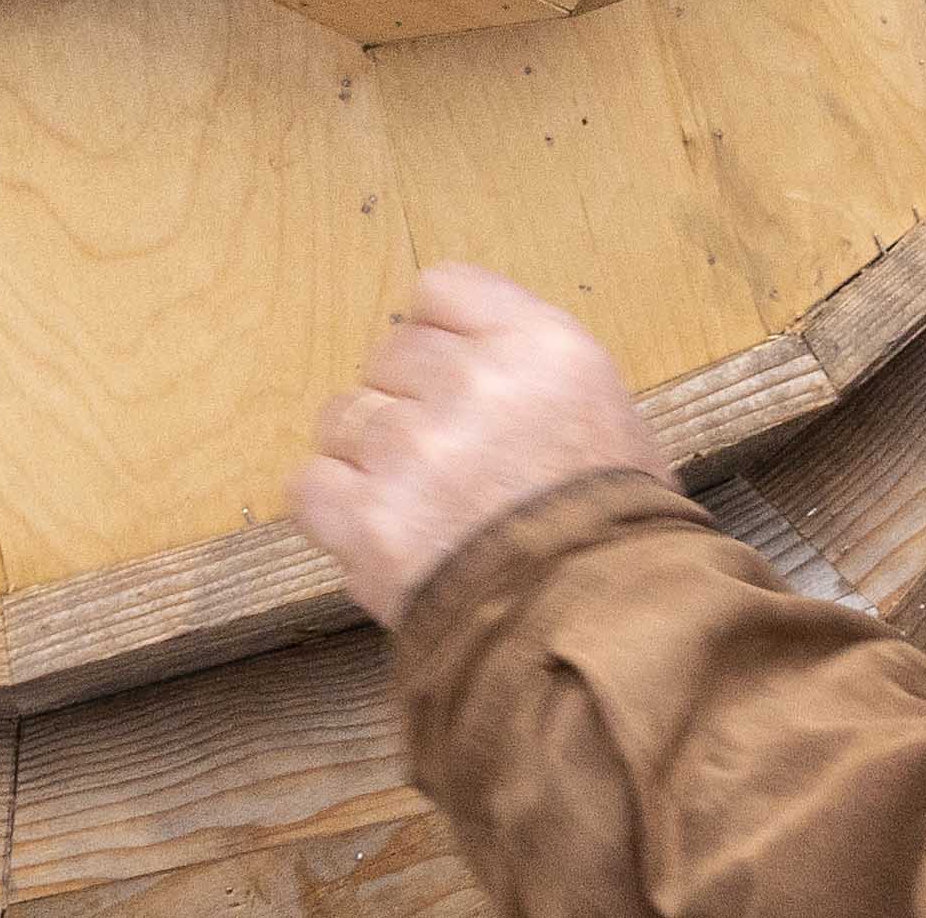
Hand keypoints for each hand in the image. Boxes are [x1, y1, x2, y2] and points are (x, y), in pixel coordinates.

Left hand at [293, 264, 671, 624]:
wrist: (601, 634)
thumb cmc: (615, 527)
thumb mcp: (601, 407)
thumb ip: (523, 363)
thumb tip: (448, 355)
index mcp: (539, 344)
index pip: (440, 290)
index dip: (441, 337)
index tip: (454, 379)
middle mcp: (472, 382)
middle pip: (389, 354)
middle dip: (409, 402)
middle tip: (448, 461)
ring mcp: (414, 450)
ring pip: (344, 417)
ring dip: (368, 456)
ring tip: (417, 506)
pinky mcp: (370, 521)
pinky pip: (309, 485)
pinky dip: (334, 510)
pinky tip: (377, 533)